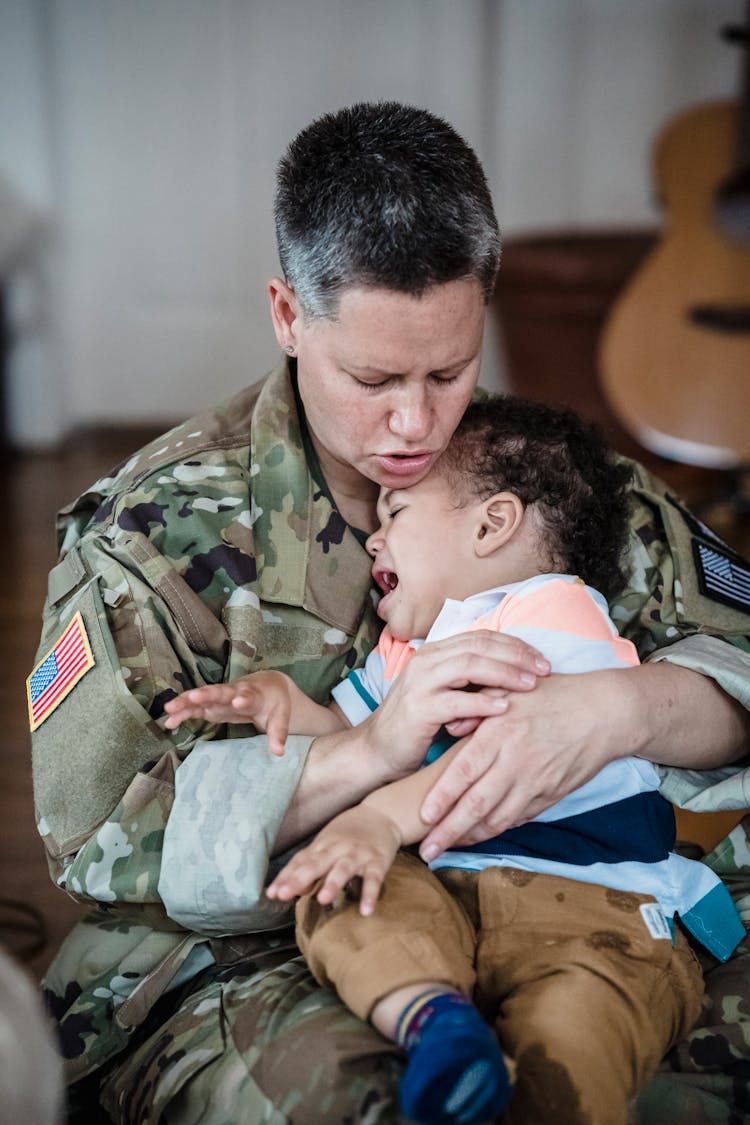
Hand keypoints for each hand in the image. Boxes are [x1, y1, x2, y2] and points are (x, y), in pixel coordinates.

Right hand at [163, 670, 292, 754]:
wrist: (268, 685)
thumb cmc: (274, 703)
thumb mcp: (281, 718)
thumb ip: (278, 734)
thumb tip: (279, 753)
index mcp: (255, 695)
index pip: (250, 696)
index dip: (245, 698)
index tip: (239, 701)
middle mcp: (234, 692)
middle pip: (220, 691)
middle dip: (207, 694)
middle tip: (194, 696)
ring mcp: (220, 697)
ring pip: (202, 696)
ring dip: (186, 701)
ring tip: (169, 709)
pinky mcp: (211, 704)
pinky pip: (195, 707)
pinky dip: (182, 712)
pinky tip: (169, 721)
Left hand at [266, 805, 402, 915]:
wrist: (382, 813)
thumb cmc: (349, 833)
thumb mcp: (327, 844)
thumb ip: (310, 866)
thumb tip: (294, 889)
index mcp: (322, 845)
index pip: (300, 862)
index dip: (286, 877)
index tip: (272, 893)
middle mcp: (337, 848)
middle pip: (316, 863)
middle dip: (299, 878)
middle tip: (285, 894)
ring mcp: (358, 854)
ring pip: (343, 869)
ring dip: (332, 884)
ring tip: (322, 899)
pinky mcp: (378, 861)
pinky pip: (374, 879)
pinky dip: (370, 894)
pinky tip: (366, 910)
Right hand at [362, 629, 549, 776]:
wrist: (377, 751)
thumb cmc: (418, 724)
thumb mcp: (445, 693)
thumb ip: (470, 680)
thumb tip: (515, 672)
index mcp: (435, 653)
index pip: (480, 637)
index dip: (514, 645)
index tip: (540, 659)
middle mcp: (426, 661)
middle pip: (478, 646)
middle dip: (516, 655)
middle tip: (544, 669)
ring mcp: (420, 683)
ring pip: (468, 666)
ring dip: (504, 673)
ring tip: (530, 684)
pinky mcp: (418, 709)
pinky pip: (455, 701)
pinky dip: (482, 702)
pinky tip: (504, 707)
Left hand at [417, 670, 626, 859]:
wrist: (606, 713)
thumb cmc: (556, 695)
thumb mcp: (514, 689)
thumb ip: (480, 705)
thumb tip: (450, 724)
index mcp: (501, 732)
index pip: (464, 771)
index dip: (442, 797)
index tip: (423, 816)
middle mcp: (516, 761)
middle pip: (476, 805)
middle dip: (448, 831)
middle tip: (426, 851)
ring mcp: (536, 782)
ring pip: (498, 819)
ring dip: (471, 837)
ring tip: (448, 847)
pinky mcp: (551, 794)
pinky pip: (520, 818)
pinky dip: (498, 829)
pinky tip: (481, 834)